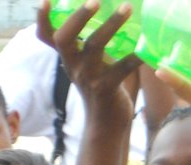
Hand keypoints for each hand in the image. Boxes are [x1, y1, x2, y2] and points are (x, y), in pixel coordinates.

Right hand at [38, 0, 140, 126]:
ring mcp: (88, 77)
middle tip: (95, 1)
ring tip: (127, 7)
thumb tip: (111, 12)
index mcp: (68, 58)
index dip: (42, 20)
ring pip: (94, 46)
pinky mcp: (106, 88)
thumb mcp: (90, 65)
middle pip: (64, 38)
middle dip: (78, 17)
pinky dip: (136, 56)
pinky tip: (148, 48)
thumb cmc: (101, 88)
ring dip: (111, 24)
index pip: (47, 38)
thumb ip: (91, 45)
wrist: (106, 125)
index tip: (44, 1)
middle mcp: (73, 66)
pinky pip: (122, 67)